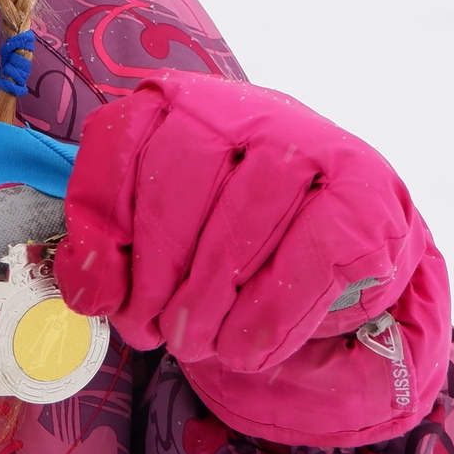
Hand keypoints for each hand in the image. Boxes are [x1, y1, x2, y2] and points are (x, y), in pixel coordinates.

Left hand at [55, 72, 450, 447]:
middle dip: (154, 276)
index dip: (100, 224)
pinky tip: (246, 349)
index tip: (101, 294)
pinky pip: (304, 260)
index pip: (120, 140)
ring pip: (238, 226)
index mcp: (180, 105)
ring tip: (193, 345)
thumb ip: (119, 249)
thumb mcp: (168, 231)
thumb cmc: (237, 236)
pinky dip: (266, 319)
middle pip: (175, 185)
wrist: (346, 239)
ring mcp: (310, 143)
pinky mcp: (363, 193)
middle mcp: (244, 109)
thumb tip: (90, 293)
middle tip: (149, 334)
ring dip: (206, 304)